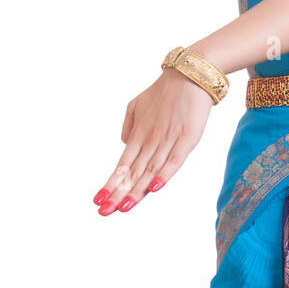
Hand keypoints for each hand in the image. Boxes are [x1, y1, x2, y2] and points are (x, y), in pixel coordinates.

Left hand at [93, 69, 212, 214]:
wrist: (190, 74)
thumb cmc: (164, 91)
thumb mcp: (137, 105)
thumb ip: (129, 127)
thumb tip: (125, 145)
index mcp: (138, 134)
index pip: (122, 165)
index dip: (111, 184)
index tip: (98, 200)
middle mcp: (150, 139)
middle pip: (133, 173)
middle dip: (118, 194)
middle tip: (104, 212)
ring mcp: (168, 139)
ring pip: (150, 171)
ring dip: (137, 191)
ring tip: (124, 208)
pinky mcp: (187, 138)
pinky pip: (174, 160)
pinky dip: (164, 175)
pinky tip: (154, 188)